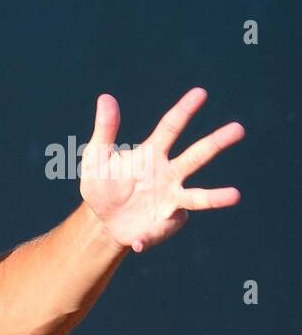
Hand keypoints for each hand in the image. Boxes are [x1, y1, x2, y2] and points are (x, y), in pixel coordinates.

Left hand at [79, 87, 243, 252]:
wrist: (102, 221)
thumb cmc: (102, 184)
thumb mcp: (96, 158)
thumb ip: (104, 130)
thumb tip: (105, 98)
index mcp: (151, 154)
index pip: (170, 128)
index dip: (184, 110)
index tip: (200, 93)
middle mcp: (169, 174)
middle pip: (196, 156)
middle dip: (216, 142)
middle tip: (239, 129)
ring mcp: (172, 198)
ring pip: (199, 196)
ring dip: (216, 197)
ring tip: (235, 195)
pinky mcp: (167, 222)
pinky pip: (161, 230)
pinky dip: (147, 237)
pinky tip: (136, 241)